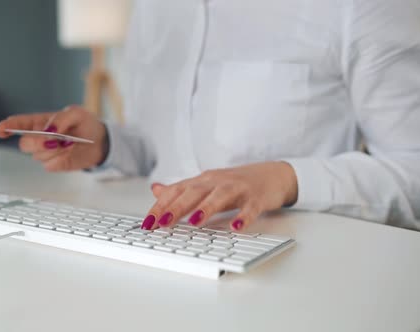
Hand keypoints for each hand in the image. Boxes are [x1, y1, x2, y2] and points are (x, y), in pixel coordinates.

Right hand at [0, 105, 107, 170]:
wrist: (100, 142)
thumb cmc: (86, 124)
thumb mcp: (76, 113)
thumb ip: (61, 119)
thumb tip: (49, 130)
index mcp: (40, 122)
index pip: (18, 124)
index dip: (6, 127)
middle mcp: (39, 138)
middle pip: (25, 144)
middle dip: (38, 142)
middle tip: (56, 139)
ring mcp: (45, 153)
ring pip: (38, 156)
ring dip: (56, 150)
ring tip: (70, 143)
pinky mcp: (54, 164)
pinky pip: (50, 165)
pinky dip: (61, 160)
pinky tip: (69, 153)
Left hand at [140, 162, 297, 230]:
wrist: (273, 175)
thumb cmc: (236, 183)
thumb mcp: (206, 185)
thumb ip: (181, 190)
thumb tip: (155, 190)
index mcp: (203, 181)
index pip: (177, 191)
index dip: (161, 206)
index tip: (147, 223)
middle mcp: (217, 182)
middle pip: (194, 192)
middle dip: (177, 207)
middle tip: (162, 223)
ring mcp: (238, 188)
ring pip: (219, 196)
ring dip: (206, 208)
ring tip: (193, 222)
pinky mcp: (257, 197)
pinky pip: (250, 208)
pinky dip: (243, 217)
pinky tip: (236, 227)